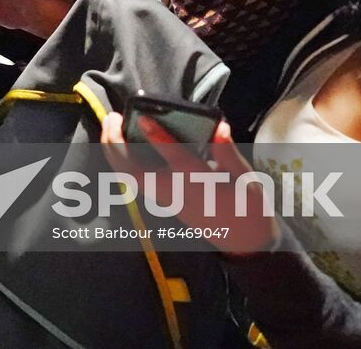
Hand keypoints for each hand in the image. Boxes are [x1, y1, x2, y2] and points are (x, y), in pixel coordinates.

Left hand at [99, 113, 279, 256]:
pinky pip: (134, 180)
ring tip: (111, 124)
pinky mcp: (163, 201)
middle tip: (113, 116)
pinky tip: (120, 141)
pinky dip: (121, 160)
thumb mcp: (247, 181)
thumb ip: (229, 154)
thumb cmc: (248, 208)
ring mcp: (166, 199)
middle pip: (135, 172)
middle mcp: (176, 192)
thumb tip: (219, 128)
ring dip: (114, 152)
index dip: (159, 137)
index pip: (175, 158)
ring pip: (129, 178)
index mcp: (200, 184)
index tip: (144, 116)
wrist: (244, 243)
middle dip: (117, 145)